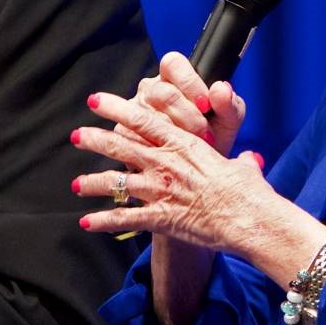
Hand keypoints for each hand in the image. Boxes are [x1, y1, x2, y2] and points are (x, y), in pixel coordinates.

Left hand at [74, 55, 275, 254]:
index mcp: (184, 144)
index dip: (116, 109)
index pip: (143, 119)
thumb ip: (239, 162)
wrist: (249, 218)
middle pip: (121, 145)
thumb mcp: (242, 167)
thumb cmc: (249, 191)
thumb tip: (248, 161)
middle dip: (95, 139)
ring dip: (93, 182)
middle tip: (77, 135)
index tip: (97, 101)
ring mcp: (161, 190)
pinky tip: (86, 223)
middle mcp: (167, 163)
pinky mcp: (161, 217)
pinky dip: (104, 221)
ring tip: (76, 184)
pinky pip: (125, 219)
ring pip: (116, 182)